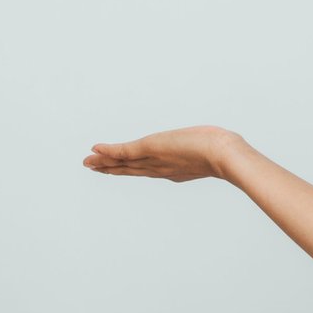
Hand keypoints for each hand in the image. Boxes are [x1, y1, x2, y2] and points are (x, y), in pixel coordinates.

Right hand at [82, 125, 242, 182]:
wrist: (224, 156)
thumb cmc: (224, 152)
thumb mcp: (212, 148)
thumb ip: (209, 147)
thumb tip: (219, 142)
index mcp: (172, 169)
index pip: (145, 169)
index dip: (128, 169)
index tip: (113, 169)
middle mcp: (160, 168)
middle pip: (129, 169)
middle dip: (110, 168)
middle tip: (91, 166)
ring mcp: (154, 161)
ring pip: (124, 163)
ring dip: (104, 162)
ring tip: (87, 162)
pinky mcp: (151, 150)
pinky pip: (125, 151)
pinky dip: (110, 151)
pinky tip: (95, 150)